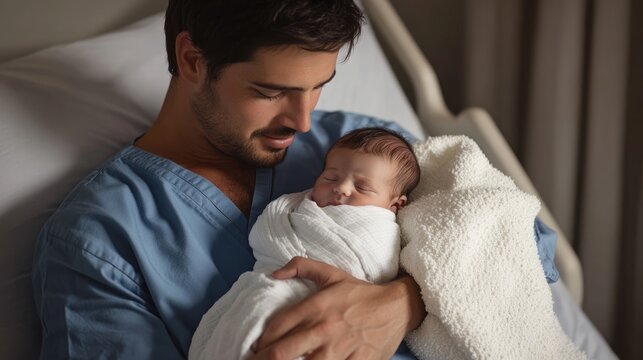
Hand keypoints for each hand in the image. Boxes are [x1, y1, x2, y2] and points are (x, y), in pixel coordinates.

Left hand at [250, 257, 424, 359]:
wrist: (397, 307)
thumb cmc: (360, 293)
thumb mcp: (331, 274)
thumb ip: (301, 267)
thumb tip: (273, 273)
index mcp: (316, 306)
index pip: (277, 327)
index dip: (261, 342)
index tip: (255, 348)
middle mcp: (324, 328)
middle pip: (282, 352)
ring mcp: (340, 349)